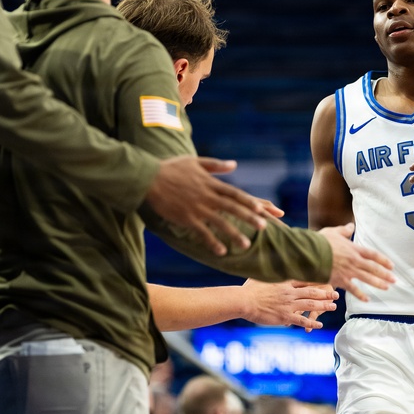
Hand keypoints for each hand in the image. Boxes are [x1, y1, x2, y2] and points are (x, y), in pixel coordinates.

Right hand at [146, 156, 271, 255]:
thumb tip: (234, 165)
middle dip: (249, 218)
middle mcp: (207, 196)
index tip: (261, 208)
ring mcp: (197, 208)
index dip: (248, 201)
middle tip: (264, 227)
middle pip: (232, 208)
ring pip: (220, 222)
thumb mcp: (195, 161)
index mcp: (210, 183)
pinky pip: (202, 232)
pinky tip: (222, 251)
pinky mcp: (186, 218)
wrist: (149, 178)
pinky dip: (212, 242)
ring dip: (234, 233)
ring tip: (246, 244)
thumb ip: (216, 165)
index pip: (234, 193)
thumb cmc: (170, 168)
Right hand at [239, 279, 337, 329]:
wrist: (244, 301)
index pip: (304, 280)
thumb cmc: (249, 289)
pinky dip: (312, 322)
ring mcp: (288, 305)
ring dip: (323, 306)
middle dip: (325, 293)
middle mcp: (289, 293)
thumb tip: (270, 267)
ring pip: (311, 305)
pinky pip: (302, 320)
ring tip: (333, 307)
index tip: (326, 279)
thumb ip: (269, 274)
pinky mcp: (285, 316)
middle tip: (336, 294)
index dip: (317, 280)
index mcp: (284, 283)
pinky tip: (320, 324)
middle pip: (312, 292)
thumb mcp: (260, 276)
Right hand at [319, 223, 394, 301]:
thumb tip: (351, 226)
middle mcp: (354, 260)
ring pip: (367, 278)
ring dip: (378, 283)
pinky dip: (360, 294)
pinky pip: (353, 289)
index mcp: (354, 249)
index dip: (383, 260)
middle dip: (385, 274)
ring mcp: (348, 271)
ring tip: (387, 287)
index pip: (373, 255)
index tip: (391, 265)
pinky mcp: (341, 280)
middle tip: (394, 280)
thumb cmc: (320, 242)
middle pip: (374, 268)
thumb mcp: (333, 232)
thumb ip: (344, 231)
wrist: (310, 253)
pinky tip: (367, 299)